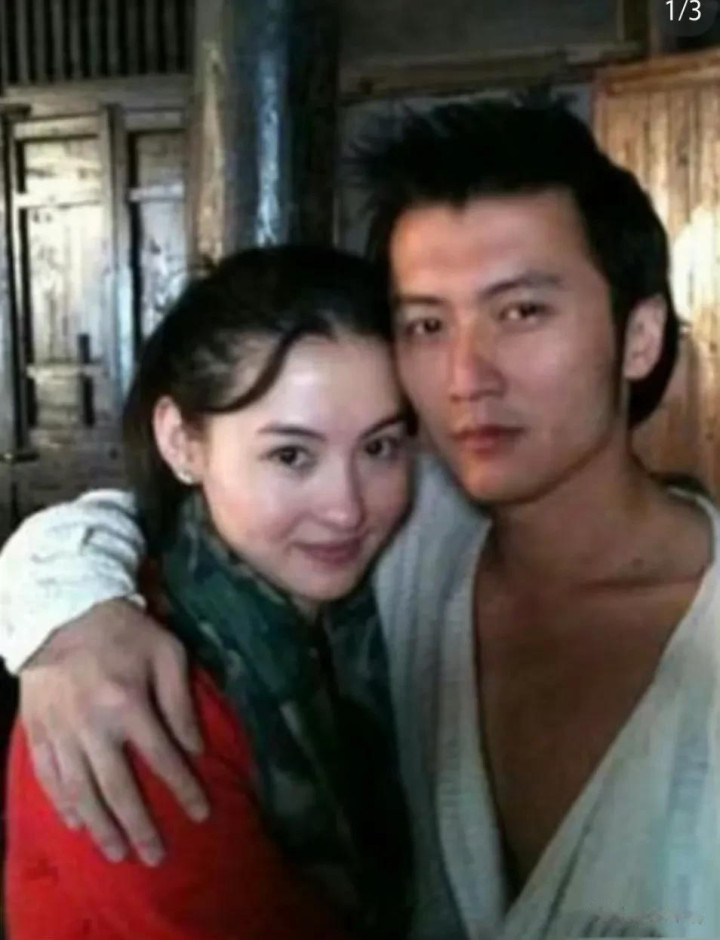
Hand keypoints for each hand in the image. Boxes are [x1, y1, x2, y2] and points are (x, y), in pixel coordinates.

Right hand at [20, 599, 208, 865]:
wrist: (62, 609)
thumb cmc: (124, 630)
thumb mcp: (167, 652)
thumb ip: (182, 701)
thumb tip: (196, 748)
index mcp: (129, 705)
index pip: (162, 759)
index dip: (183, 789)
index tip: (201, 814)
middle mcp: (93, 727)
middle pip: (119, 789)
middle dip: (140, 826)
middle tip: (155, 857)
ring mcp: (61, 732)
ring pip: (81, 792)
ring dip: (101, 827)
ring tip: (118, 853)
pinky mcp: (38, 730)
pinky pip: (49, 777)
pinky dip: (64, 804)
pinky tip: (77, 824)